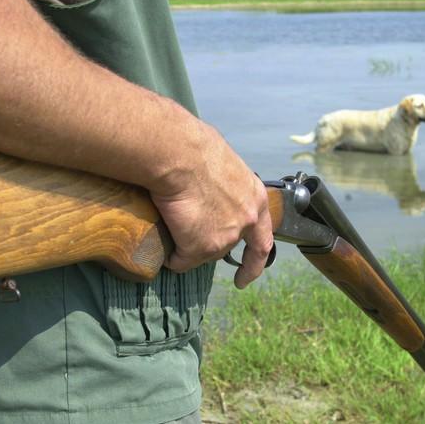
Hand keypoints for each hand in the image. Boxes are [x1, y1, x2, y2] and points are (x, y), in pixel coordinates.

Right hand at [150, 122, 273, 288]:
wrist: (179, 155)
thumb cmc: (194, 148)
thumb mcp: (222, 164)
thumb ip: (222, 184)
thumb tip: (206, 184)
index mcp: (255, 198)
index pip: (263, 239)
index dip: (255, 261)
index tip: (247, 275)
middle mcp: (246, 221)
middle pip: (227, 246)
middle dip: (210, 247)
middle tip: (193, 248)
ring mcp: (225, 237)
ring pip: (203, 253)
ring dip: (187, 248)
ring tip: (170, 232)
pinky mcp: (200, 247)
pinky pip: (180, 260)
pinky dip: (171, 257)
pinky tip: (161, 245)